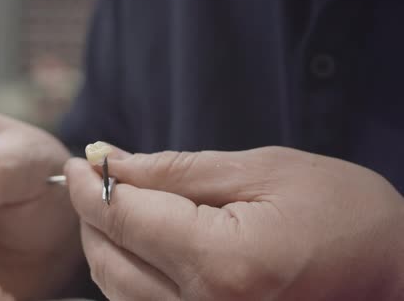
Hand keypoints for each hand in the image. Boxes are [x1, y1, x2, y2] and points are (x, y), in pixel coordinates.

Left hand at [66, 146, 403, 299]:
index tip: (78, 162)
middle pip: (108, 259)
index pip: (123, 218)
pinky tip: (142, 243)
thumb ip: (178, 170)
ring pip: (116, 290)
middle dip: (91, 214)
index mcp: (221, 262)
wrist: (393, 274)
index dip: (88, 186)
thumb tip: (113, 162)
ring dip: (105, 244)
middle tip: (95, 178)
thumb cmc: (343, 215)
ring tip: (118, 205)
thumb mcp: (262, 170)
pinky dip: (128, 273)